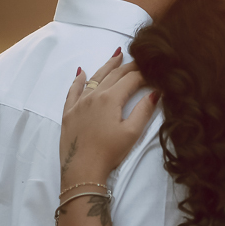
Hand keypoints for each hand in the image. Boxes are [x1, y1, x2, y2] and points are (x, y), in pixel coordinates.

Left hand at [60, 50, 157, 184]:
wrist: (81, 169)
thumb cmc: (109, 152)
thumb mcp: (132, 132)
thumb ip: (144, 110)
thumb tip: (155, 92)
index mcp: (111, 99)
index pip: (131, 79)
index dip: (144, 73)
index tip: (154, 70)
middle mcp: (94, 96)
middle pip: (113, 75)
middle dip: (128, 66)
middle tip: (140, 59)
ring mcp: (79, 103)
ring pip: (94, 78)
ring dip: (106, 66)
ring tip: (116, 56)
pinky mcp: (68, 112)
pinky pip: (73, 91)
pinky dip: (78, 80)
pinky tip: (81, 72)